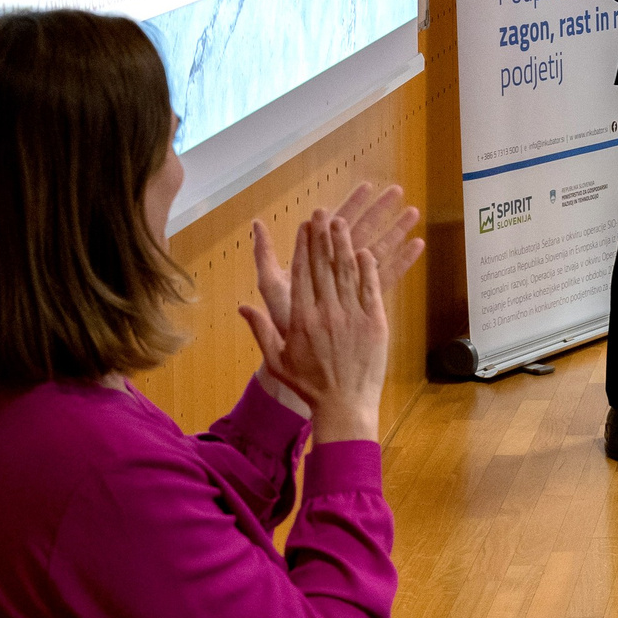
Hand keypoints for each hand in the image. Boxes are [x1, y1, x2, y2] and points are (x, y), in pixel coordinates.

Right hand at [244, 192, 417, 415]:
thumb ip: (260, 330)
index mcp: (301, 319)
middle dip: (322, 236)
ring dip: (344, 244)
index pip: (301, 274)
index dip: (303, 247)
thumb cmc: (308, 385)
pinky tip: (365, 249)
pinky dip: (368, 267)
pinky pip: (371, 287)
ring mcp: (352, 315)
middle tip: (321, 212)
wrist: (344, 405)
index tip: (304, 226)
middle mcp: (326, 312)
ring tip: (341, 222)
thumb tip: (242, 308)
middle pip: (323, 266)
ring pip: (347, 271)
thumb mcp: (277, 361)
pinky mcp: (375, 321)